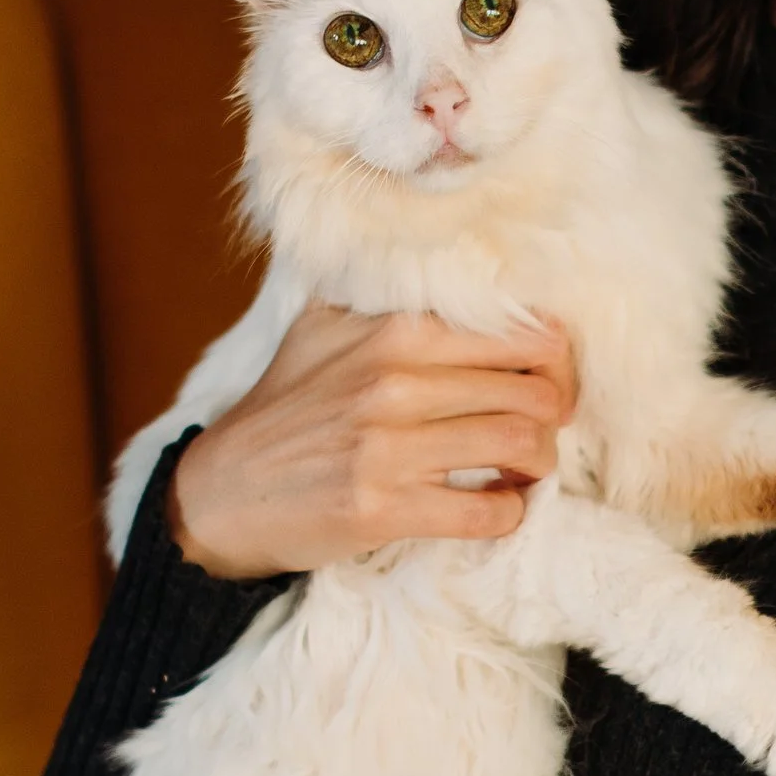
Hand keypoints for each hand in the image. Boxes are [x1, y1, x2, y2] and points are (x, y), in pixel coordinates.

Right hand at [170, 304, 577, 577]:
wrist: (219, 492)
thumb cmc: (283, 409)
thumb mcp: (322, 329)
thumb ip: (384, 298)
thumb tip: (447, 262)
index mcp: (394, 329)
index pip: (523, 332)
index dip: (556, 361)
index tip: (550, 382)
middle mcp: (394, 380)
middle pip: (533, 391)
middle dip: (554, 416)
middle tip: (544, 430)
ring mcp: (388, 446)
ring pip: (521, 446)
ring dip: (537, 465)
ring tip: (524, 469)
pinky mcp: (382, 508)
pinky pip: (487, 512)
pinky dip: (510, 513)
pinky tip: (499, 507)